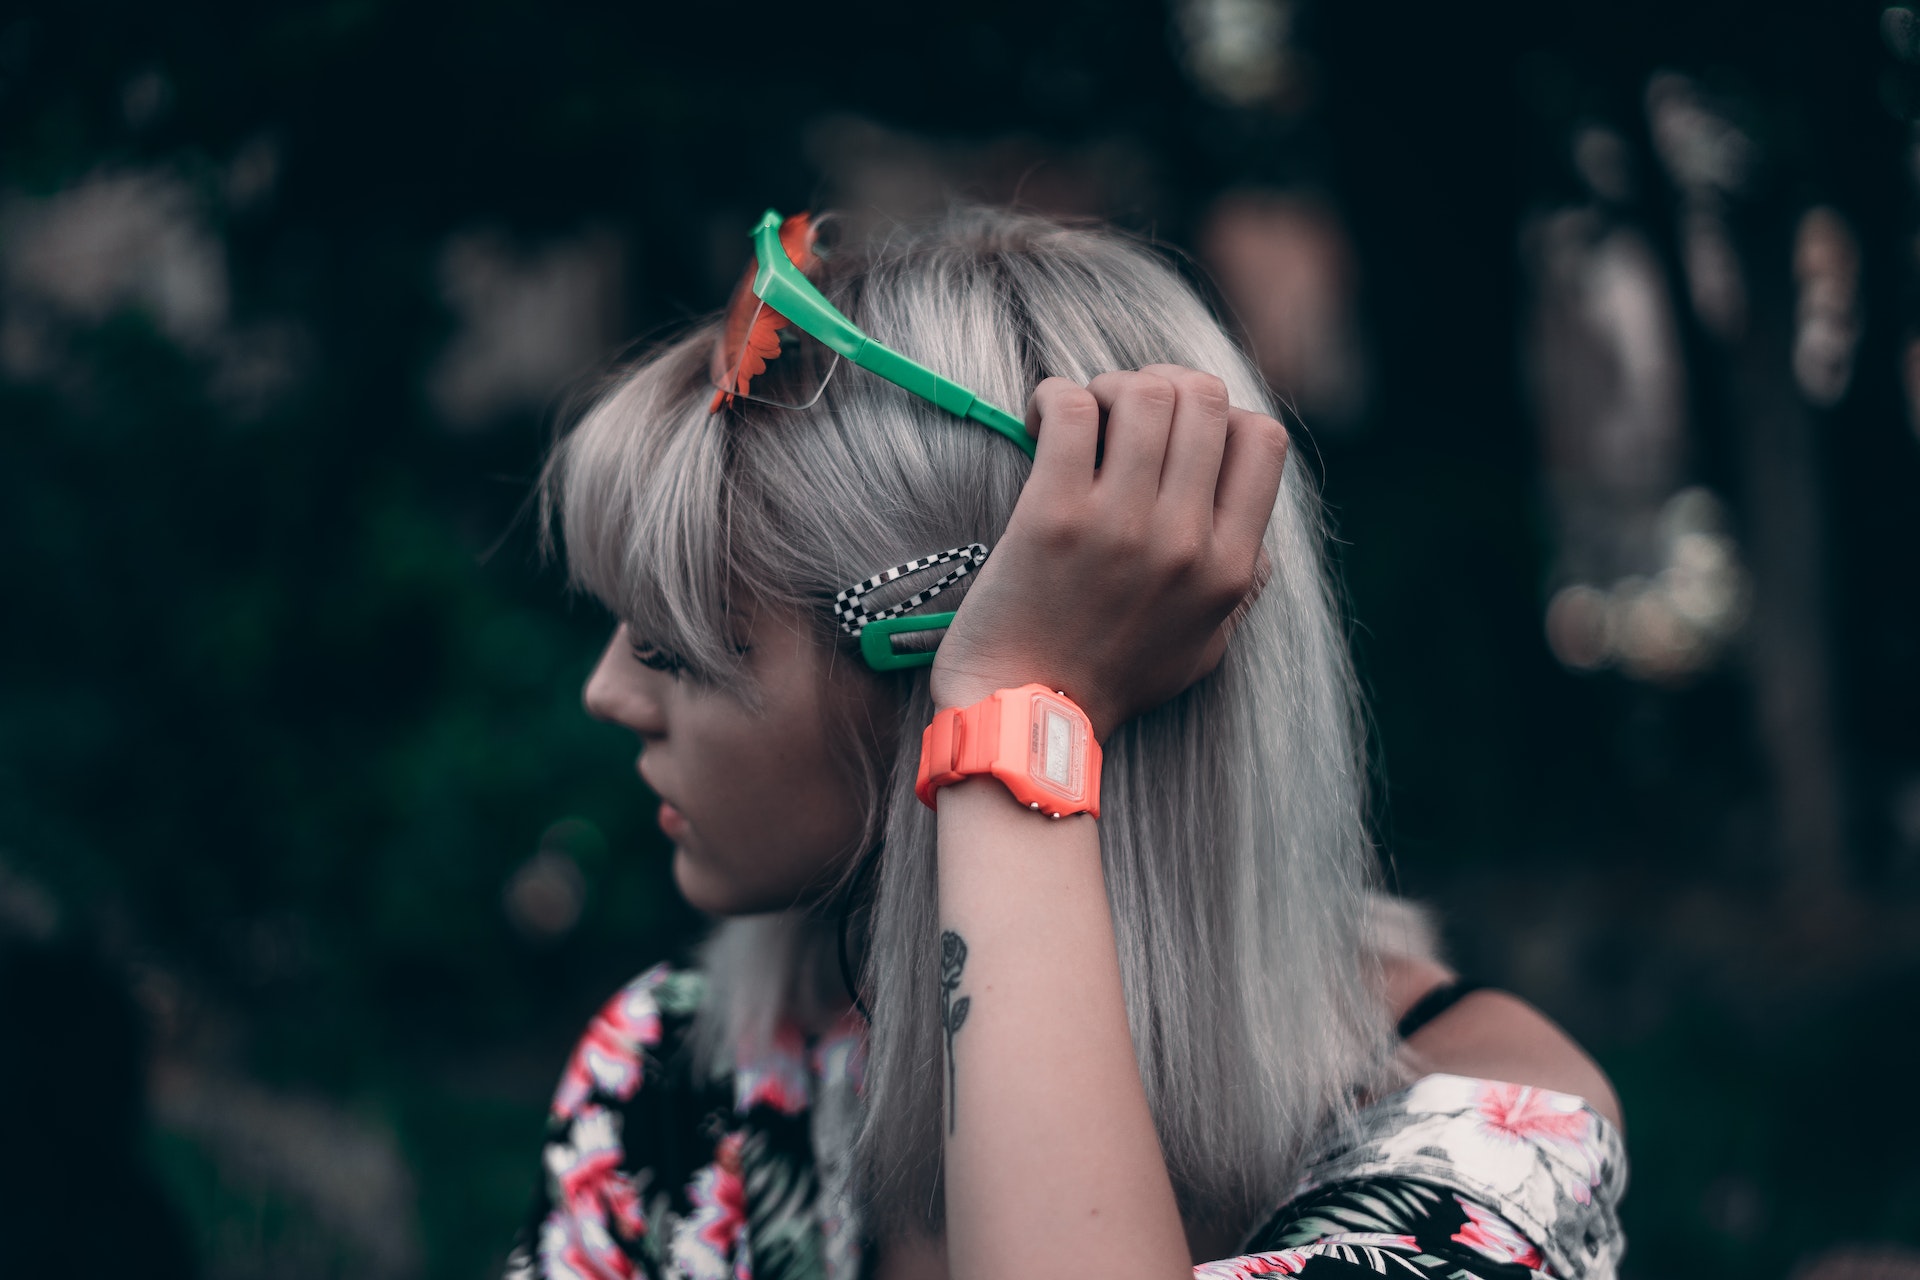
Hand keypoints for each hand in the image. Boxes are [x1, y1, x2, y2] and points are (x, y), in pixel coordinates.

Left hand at [929, 366, 1287, 741]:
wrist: (1026, 716)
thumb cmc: (1109, 681)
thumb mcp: (1205, 645)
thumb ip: (1240, 585)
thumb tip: (1253, 532)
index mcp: (1229, 566)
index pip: (1263, 437)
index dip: (1221, 416)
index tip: (1176, 433)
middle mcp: (1185, 541)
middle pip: (1204, 399)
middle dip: (1161, 386)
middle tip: (1118, 414)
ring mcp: (1120, 525)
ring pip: (1142, 392)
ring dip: (1108, 387)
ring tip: (1079, 415)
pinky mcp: (1052, 516)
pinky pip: (1069, 407)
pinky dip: (1053, 396)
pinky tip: (1038, 420)